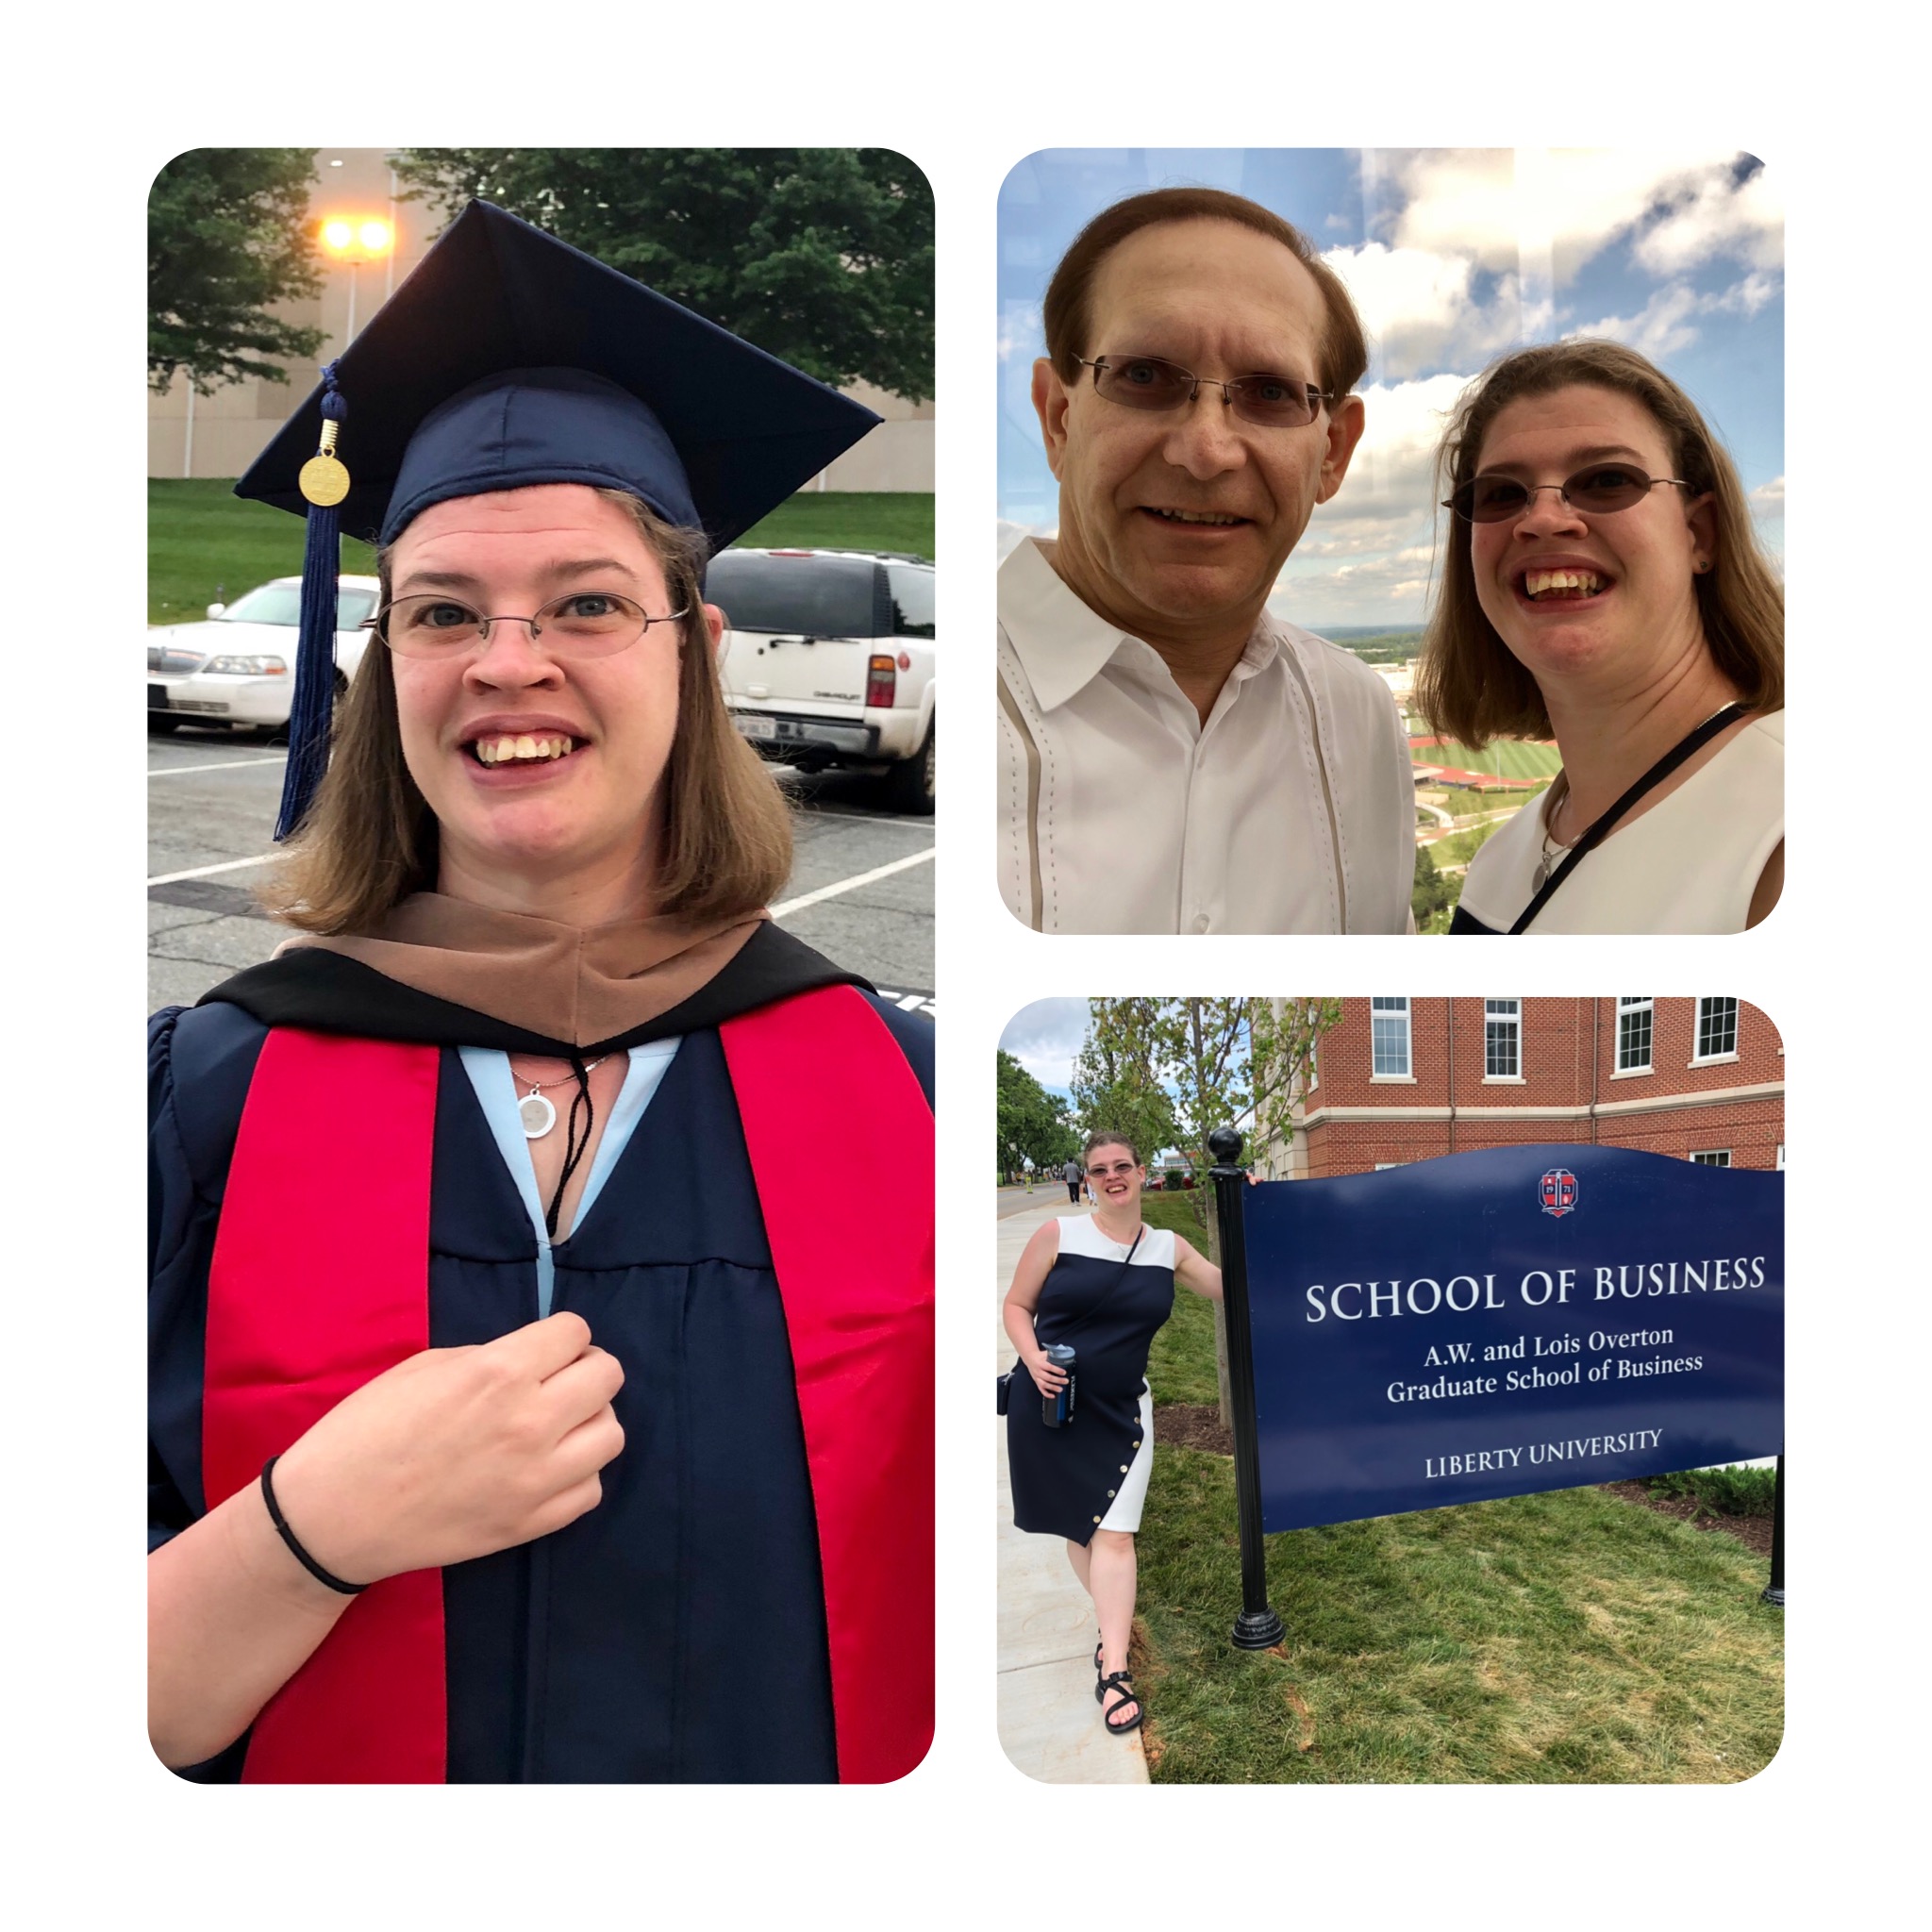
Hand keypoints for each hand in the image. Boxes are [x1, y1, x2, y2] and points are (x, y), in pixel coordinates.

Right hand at [268, 1313, 624, 1584]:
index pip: (577, 1332)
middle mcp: (531, 1422)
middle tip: (554, 1382)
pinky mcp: (532, 1525)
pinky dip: (578, 1475)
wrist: (332, 1517)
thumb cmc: (365, 1431)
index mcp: (500, 1372)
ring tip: (555, 1427)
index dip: (560, 1337)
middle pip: (608, 1377)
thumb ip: (490, 1357)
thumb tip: (532, 1360)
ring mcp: (537, 1479)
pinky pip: (591, 1489)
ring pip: (611, 1435)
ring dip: (589, 1422)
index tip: (541, 1350)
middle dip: (584, 1370)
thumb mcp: (424, 1367)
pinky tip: (545, 1469)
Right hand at [1029, 1350, 1068, 1394]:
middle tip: (1066, 1381)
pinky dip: (1046, 1394)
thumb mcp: (1046, 1353)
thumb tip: (1064, 1355)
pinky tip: (1053, 1396)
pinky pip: (1041, 1389)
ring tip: (1061, 1389)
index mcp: (1040, 1363)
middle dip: (1057, 1380)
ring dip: (1053, 1388)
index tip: (1064, 1372)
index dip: (1057, 1370)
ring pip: (1044, 1384)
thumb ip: (1053, 1355)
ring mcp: (1036, 1377)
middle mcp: (1037, 1371)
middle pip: (1048, 1377)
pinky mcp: (1036, 1382)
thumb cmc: (1040, 1356)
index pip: (1049, 1367)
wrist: (1030, 1358)